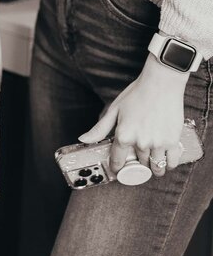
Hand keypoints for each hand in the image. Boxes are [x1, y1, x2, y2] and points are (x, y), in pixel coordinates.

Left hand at [78, 56, 188, 177]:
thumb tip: (83, 139)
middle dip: (136, 164)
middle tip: (137, 160)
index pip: (118, 161)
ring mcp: (158, 144)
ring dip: (152, 168)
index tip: (118, 170)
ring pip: (155, 167)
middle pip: (138, 164)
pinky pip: (171, 163)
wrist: (161, 84)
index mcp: (123, 135)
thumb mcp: (114, 110)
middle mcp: (140, 142)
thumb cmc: (136, 94)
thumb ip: (100, 128)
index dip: (117, 168)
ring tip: (151, 163)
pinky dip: (168, 165)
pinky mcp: (172, 142)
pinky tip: (164, 161)